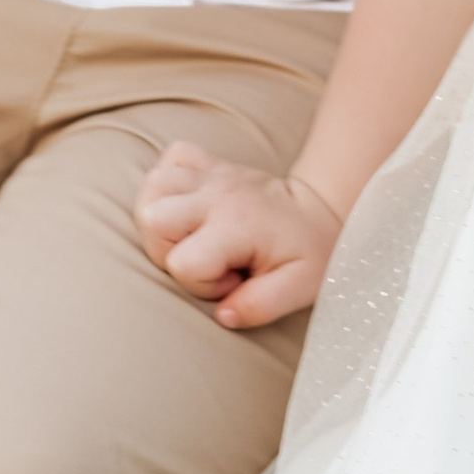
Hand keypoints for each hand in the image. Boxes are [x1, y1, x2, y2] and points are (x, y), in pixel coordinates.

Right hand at [137, 140, 342, 328]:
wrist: (321, 209)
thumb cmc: (309, 251)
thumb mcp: (299, 288)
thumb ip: (260, 306)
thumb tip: (223, 314)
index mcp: (237, 226)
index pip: (183, 262)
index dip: (200, 283)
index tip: (232, 280)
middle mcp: (217, 195)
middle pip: (152, 219)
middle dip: (166, 251)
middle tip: (205, 258)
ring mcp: (210, 175)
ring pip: (153, 186)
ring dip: (160, 216)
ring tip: (191, 235)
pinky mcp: (208, 164)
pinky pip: (170, 159)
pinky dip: (169, 183)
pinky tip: (189, 206)